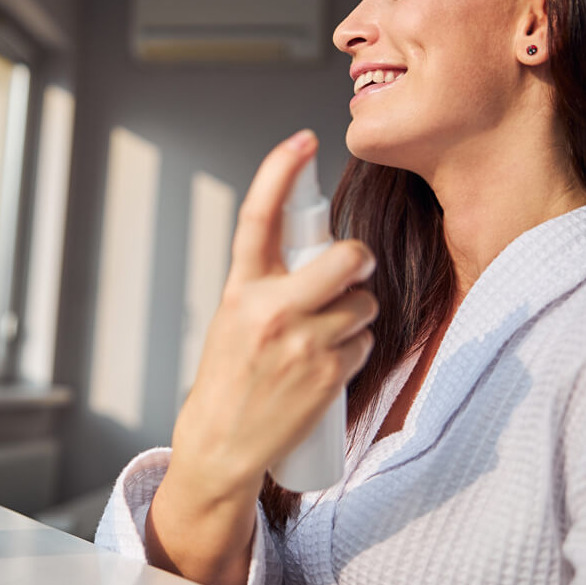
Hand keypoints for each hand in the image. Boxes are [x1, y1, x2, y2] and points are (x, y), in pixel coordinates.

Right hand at [171, 130, 376, 502]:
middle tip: (353, 270)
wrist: (222, 444)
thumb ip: (267, 284)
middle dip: (359, 260)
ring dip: (356, 315)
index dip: (279, 172)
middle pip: (344, 259)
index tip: (301, 140)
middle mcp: (270, 311)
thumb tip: (318, 254)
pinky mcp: (327, 375)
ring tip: (324, 337)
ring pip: (362, 305)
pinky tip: (327, 367)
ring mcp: (302, 343)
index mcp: (240, 290)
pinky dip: (355, 349)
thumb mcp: (232, 319)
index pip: (258, 218)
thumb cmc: (228, 378)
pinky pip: (364, 342)